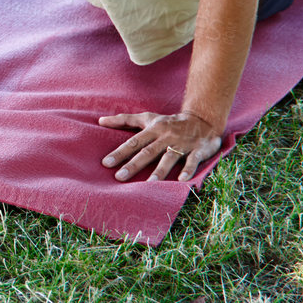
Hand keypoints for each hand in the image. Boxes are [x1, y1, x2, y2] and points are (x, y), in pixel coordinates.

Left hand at [99, 110, 223, 181]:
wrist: (202, 119)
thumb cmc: (169, 122)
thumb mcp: (148, 118)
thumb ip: (124, 120)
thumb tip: (100, 121)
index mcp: (153, 130)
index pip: (134, 142)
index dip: (120, 152)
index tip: (106, 163)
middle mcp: (166, 137)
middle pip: (148, 152)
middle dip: (134, 164)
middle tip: (120, 177)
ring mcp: (182, 144)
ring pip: (169, 157)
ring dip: (160, 170)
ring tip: (150, 183)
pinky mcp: (198, 150)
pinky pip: (193, 160)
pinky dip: (188, 170)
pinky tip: (182, 180)